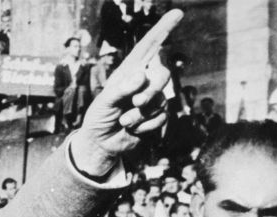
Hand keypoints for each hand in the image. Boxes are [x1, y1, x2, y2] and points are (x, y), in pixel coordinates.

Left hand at [70, 9, 183, 175]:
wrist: (101, 144)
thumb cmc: (98, 118)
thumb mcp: (104, 102)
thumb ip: (121, 89)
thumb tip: (142, 75)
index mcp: (129, 72)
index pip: (148, 47)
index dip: (162, 30)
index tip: (177, 13)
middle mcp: (143, 82)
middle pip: (163, 75)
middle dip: (151, 91)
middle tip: (136, 102)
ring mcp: (152, 99)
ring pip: (161, 101)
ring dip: (140, 115)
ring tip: (123, 121)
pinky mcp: (156, 116)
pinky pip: (161, 118)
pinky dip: (145, 126)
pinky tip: (132, 130)